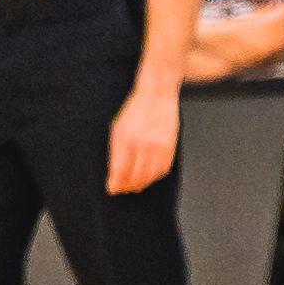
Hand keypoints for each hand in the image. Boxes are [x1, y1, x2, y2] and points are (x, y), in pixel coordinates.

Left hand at [107, 79, 180, 193]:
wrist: (157, 95)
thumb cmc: (135, 110)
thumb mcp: (118, 128)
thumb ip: (115, 153)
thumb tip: (113, 176)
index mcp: (127, 138)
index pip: (120, 170)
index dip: (116, 184)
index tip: (112, 189)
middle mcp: (144, 143)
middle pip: (136, 177)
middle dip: (128, 186)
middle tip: (122, 189)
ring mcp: (159, 146)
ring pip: (150, 176)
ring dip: (141, 184)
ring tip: (134, 184)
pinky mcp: (171, 147)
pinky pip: (163, 170)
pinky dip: (154, 177)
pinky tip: (148, 175)